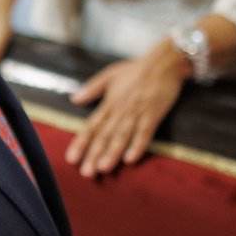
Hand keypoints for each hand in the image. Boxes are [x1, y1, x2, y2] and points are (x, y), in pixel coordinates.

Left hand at [65, 46, 187, 176]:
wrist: (164, 62)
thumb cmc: (136, 69)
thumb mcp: (110, 74)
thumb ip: (92, 88)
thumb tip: (74, 99)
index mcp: (110, 103)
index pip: (92, 126)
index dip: (81, 143)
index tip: (71, 158)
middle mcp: (121, 110)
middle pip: (105, 135)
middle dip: (95, 154)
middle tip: (86, 172)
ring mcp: (137, 113)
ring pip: (122, 136)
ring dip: (112, 153)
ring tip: (103, 168)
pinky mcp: (154, 115)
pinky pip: (145, 133)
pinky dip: (138, 145)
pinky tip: (130, 159)